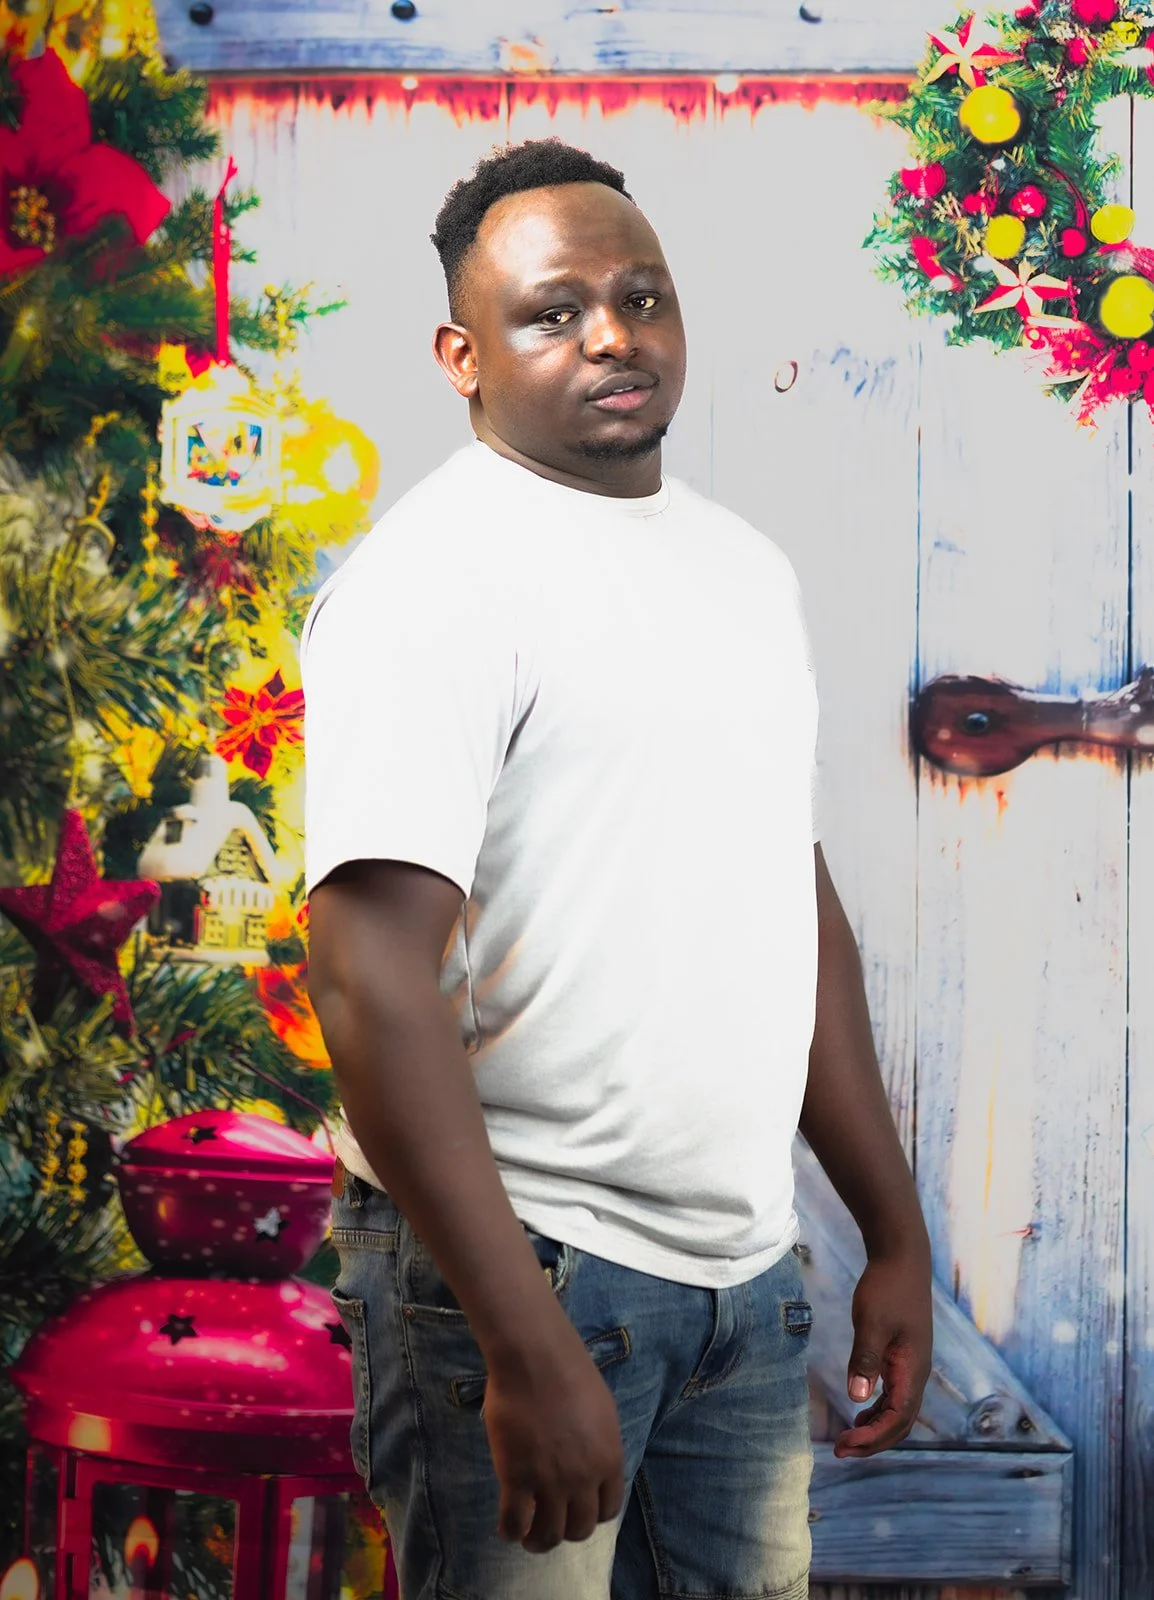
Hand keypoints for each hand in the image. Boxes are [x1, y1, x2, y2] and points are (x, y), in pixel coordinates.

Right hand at [482, 1317, 625, 1552]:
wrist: (535, 1357)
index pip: (608, 1510)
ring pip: (548, 1535)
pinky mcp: (516, 1478)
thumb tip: (588, 1461)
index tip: (577, 1511)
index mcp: (608, 1460)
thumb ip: (598, 1444)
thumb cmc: (569, 1372)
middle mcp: (584, 1478)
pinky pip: (514, 1522)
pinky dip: (511, 1532)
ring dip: (538, 1542)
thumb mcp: (601, 1411)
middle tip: (551, 1524)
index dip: (592, 1515)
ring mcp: (549, 1481)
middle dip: (566, 1531)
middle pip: (580, 1528)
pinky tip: (507, 1528)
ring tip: (528, 1537)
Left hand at [833, 1251, 932, 1458]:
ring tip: (848, 1437)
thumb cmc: (886, 1288)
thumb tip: (856, 1398)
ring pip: (899, 1411)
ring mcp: (912, 1365)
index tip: (844, 1444)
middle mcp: (917, 1373)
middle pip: (901, 1423)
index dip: (872, 1437)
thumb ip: (865, 1360)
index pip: (897, 1418)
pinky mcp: (904, 1356)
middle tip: (841, 1450)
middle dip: (873, 1442)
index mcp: (912, 1369)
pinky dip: (879, 1410)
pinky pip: (896, 1394)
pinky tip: (861, 1410)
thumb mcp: (871, 1322)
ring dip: (876, 1428)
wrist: (902, 1258)